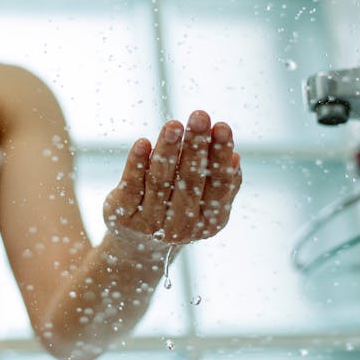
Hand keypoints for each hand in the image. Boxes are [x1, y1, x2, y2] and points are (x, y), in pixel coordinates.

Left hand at [103, 110, 241, 246]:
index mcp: (209, 222)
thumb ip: (221, 182)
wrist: (137, 243)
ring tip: (174, 124)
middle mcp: (180, 228)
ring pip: (160, 181)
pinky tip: (142, 142)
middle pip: (190, 181)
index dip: (220, 155)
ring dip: (168, 149)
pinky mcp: (123, 216)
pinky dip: (137, 163)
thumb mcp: (204, 201)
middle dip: (196, 146)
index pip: (218, 185)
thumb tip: (235, 157)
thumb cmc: (177, 210)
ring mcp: (150, 224)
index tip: (222, 126)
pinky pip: (131, 185)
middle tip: (199, 116)